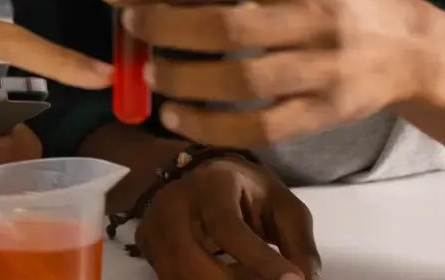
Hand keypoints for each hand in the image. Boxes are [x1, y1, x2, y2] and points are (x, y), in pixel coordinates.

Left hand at [101, 0, 437, 147]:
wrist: (405, 48)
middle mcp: (318, 16)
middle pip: (227, 29)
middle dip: (166, 30)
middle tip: (133, 30)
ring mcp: (324, 70)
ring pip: (241, 82)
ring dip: (183, 81)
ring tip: (151, 76)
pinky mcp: (323, 115)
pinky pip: (259, 129)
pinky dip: (210, 127)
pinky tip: (177, 117)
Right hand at [136, 156, 320, 279]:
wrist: (201, 176)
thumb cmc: (248, 191)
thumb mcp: (281, 205)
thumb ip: (297, 242)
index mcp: (210, 185)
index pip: (227, 228)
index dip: (258, 260)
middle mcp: (173, 205)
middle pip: (191, 262)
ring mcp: (154, 228)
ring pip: (177, 276)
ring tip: (249, 278)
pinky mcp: (147, 247)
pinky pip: (172, 278)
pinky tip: (229, 277)